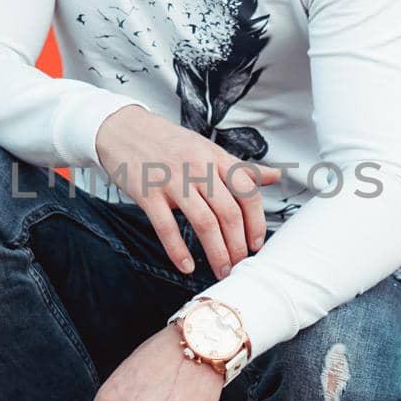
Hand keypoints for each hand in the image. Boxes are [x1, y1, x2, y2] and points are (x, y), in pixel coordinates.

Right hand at [95, 105, 280, 281]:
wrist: (124, 129)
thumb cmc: (170, 143)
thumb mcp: (209, 150)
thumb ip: (241, 167)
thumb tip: (276, 176)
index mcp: (216, 158)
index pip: (247, 193)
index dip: (256, 223)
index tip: (256, 244)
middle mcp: (198, 168)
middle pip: (228, 212)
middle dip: (238, 245)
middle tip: (240, 265)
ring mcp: (172, 181)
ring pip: (203, 222)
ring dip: (216, 252)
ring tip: (221, 270)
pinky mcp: (148, 193)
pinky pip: (166, 227)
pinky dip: (178, 251)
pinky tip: (187, 267)